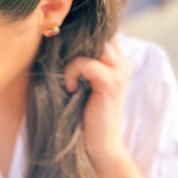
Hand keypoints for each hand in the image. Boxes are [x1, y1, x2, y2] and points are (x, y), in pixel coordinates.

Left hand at [63, 37, 131, 167]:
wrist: (100, 146)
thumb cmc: (84, 113)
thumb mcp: (82, 81)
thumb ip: (79, 60)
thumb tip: (55, 37)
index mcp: (117, 60)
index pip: (100, 31)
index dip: (81, 33)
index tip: (62, 42)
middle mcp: (122, 62)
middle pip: (96, 33)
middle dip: (74, 41)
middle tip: (59, 55)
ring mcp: (119, 72)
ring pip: (92, 43)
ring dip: (72, 57)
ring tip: (68, 76)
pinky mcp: (111, 83)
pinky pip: (85, 63)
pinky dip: (71, 72)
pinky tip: (70, 88)